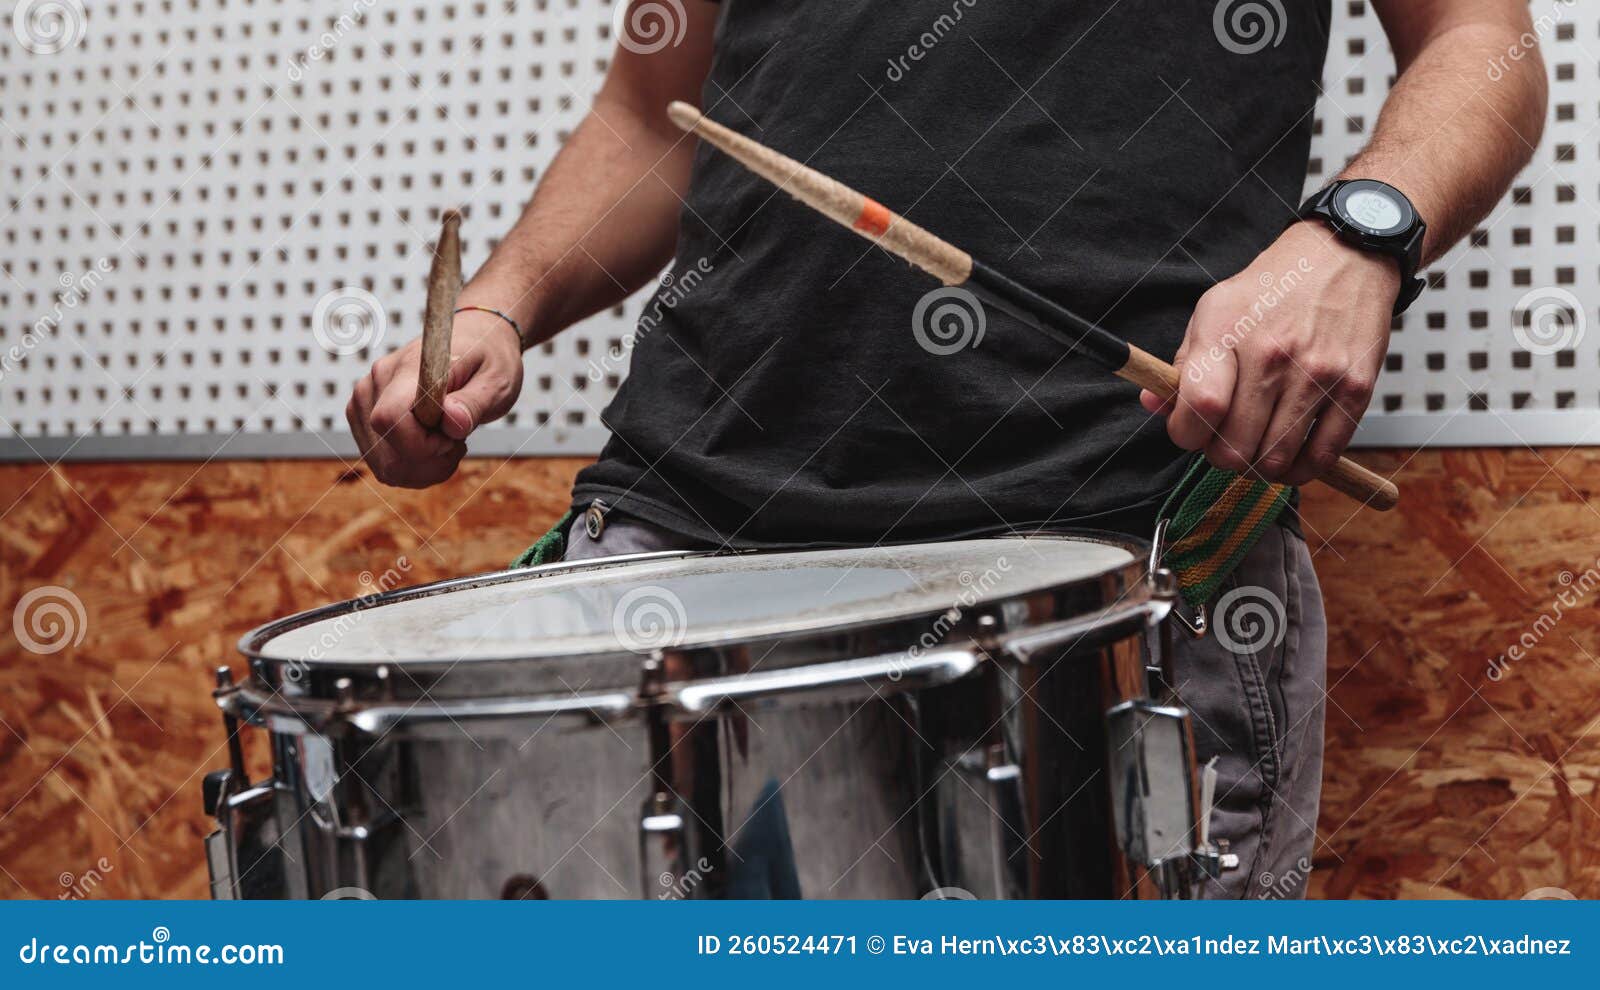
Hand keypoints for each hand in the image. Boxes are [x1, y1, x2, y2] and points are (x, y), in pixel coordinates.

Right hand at [346, 312, 523, 487]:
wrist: (477, 340)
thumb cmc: (489, 359)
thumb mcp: (497, 380)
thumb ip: (474, 402)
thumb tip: (451, 421)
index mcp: (409, 367)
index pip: (389, 419)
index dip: (422, 445)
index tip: (454, 437)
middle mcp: (377, 381)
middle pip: (386, 452)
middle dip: (429, 462)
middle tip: (457, 440)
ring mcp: (366, 400)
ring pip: (384, 465)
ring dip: (423, 467)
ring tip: (447, 439)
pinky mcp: (365, 417)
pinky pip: (382, 463)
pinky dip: (413, 466)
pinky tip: (433, 445)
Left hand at [1140, 222, 1399, 486]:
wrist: (1344, 258)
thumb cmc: (1273, 289)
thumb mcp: (1214, 310)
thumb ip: (1183, 364)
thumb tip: (1154, 405)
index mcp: (1228, 332)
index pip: (1199, 408)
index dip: (1185, 434)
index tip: (1189, 431)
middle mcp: (1273, 355)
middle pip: (1234, 447)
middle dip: (1221, 455)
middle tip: (1225, 440)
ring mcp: (1317, 374)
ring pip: (1274, 461)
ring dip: (1258, 467)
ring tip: (1256, 447)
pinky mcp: (1355, 389)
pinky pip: (1322, 457)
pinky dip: (1300, 470)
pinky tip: (1289, 456)